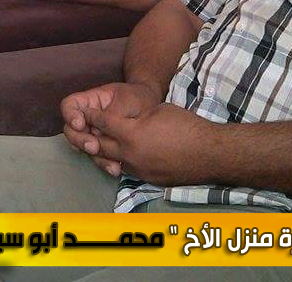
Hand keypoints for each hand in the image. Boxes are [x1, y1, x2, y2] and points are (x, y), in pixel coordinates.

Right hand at [61, 82, 161, 175]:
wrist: (152, 108)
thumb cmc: (138, 98)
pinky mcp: (104, 146)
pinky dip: (105, 163)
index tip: (80, 124)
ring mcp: (95, 133)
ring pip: (83, 146)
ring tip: (109, 162)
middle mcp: (88, 118)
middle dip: (79, 140)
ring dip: (93, 156)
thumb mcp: (127, 100)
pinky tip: (115, 168)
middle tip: (93, 146)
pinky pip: (98, 156)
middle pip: (71, 130)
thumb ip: (112, 113)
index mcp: (90, 101)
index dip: (70, 115)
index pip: (69, 105)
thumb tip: (100, 129)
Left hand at [83, 102, 217, 186]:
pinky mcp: (147, 179)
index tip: (82, 112)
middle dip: (91, 136)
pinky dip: (121, 161)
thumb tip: (125, 120)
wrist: (209, 153)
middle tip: (84, 129)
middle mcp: (130, 154)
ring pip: (111, 161)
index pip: (103, 123)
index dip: (91, 116)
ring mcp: (139, 169)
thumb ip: (136, 117)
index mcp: (132, 133)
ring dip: (104, 152)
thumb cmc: (186, 126)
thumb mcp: (157, 111)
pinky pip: (127, 169)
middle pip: (100, 145)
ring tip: (99, 142)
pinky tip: (122, 154)